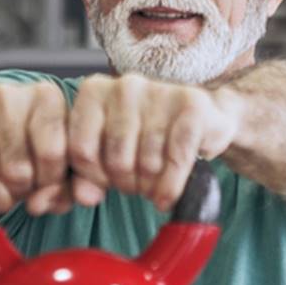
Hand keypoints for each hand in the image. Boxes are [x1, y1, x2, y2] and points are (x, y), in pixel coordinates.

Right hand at [0, 82, 71, 232]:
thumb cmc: (36, 145)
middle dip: (22, 192)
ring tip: (5, 193)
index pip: (51, 154)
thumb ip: (65, 189)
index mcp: (46, 97)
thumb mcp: (62, 163)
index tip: (48, 186)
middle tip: (23, 190)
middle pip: (16, 169)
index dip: (50, 182)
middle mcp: (8, 95)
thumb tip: (38, 205)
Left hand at [66, 74, 240, 210]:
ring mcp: (159, 92)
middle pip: (116, 160)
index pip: (81, 150)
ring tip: (154, 183)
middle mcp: (125, 86)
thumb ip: (86, 176)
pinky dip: (171, 186)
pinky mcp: (192, 106)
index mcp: (94, 91)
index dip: (95, 178)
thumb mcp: (108, 154)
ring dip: (150, 186)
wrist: (204, 120)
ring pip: (147, 163)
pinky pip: (176, 160)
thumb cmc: (146, 138)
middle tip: (137, 185)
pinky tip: (168, 196)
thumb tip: (85, 198)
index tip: (108, 182)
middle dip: (127, 184)